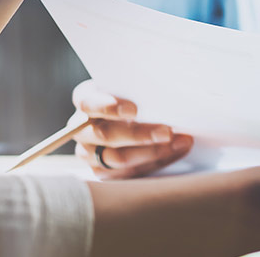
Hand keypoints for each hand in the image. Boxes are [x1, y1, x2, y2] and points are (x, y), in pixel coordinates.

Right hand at [71, 80, 193, 179]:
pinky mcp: (102, 172)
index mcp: (85, 99)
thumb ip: (142, 89)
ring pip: (117, 158)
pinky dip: (155, 162)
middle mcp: (81, 128)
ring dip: (152, 152)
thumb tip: (166, 92)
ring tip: (179, 142)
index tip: (134, 110)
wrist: (134, 117)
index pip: (88, 103)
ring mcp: (88, 153)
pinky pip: (127, 173)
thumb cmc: (136, 96)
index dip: (108, 106)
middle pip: (105, 134)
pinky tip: (174, 152)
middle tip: (167, 132)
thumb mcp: (135, 87)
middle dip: (139, 134)